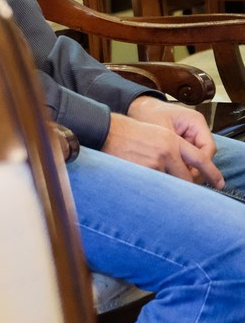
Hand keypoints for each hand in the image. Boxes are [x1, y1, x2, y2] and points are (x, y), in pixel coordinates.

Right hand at [104, 109, 222, 186]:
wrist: (104, 130)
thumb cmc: (125, 132)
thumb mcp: (155, 133)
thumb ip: (171, 149)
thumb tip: (182, 169)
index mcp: (171, 139)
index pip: (200, 159)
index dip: (212, 172)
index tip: (219, 183)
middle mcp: (167, 151)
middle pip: (187, 177)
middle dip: (185, 186)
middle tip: (181, 192)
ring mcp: (155, 162)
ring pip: (170, 184)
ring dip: (164, 186)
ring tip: (149, 178)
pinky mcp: (143, 172)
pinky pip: (154, 186)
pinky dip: (150, 188)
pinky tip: (140, 182)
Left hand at [128, 95, 221, 186]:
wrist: (137, 107)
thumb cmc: (147, 114)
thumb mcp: (160, 130)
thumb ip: (171, 148)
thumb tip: (178, 170)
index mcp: (195, 122)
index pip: (208, 148)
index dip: (203, 165)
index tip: (191, 177)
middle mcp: (197, 129)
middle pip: (204, 155)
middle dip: (196, 169)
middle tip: (184, 183)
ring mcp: (190, 135)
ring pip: (195, 158)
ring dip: (187, 168)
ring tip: (176, 179)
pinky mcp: (183, 141)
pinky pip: (186, 156)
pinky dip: (180, 165)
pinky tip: (171, 173)